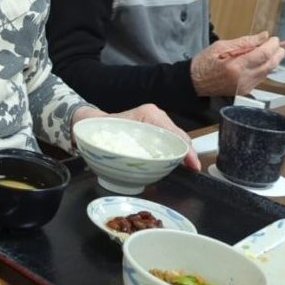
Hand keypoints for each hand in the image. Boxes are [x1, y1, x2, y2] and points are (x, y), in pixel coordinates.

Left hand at [72, 104, 199, 170]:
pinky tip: (177, 164)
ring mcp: (156, 123)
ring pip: (175, 139)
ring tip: (187, 168)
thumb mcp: (110, 136)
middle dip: (187, 153)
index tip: (192, 164)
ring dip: (181, 154)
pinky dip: (174, 153)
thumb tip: (134, 161)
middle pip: (178, 136)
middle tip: (192, 169)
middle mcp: (155, 116)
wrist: (91, 124)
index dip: (185, 150)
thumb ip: (122, 148)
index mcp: (149, 115)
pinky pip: (168, 142)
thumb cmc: (101, 128)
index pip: (174, 133)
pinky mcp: (154, 131)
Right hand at [190, 31, 284, 96]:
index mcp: (236, 66)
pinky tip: (259, 62)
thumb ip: (244, 42)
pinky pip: (261, 78)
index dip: (272, 45)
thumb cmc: (204, 62)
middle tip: (276, 44)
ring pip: (268, 72)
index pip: (263, 54)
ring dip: (271, 60)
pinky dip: (264, 68)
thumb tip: (263, 36)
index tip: (273, 38)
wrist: (195, 82)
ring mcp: (246, 86)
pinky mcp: (246, 90)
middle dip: (277, 53)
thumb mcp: (221, 46)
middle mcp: (244, 78)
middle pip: (270, 64)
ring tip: (267, 51)